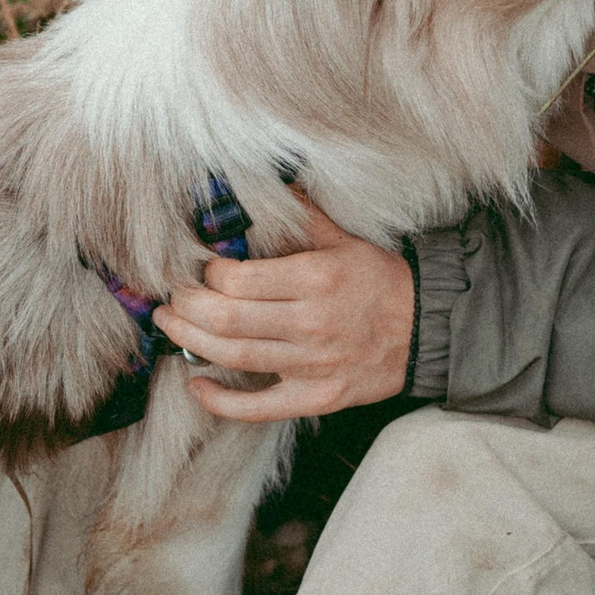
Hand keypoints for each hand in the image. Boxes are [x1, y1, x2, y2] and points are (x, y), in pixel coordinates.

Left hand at [153, 198, 414, 420]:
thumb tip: (263, 186)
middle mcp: (311, 323)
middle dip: (187, 307)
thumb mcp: (344, 239)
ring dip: (190, 342)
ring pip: (234, 356)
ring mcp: (312, 365)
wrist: (425, 329)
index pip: (239, 280)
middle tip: (169, 298)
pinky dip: (221, 401)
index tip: (197, 268)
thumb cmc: (378, 280)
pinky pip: (259, 408)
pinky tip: (196, 384)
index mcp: (316, 279)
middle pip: (228, 318)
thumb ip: (300, 215)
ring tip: (169, 325)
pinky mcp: (316, 397)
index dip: (207, 275)